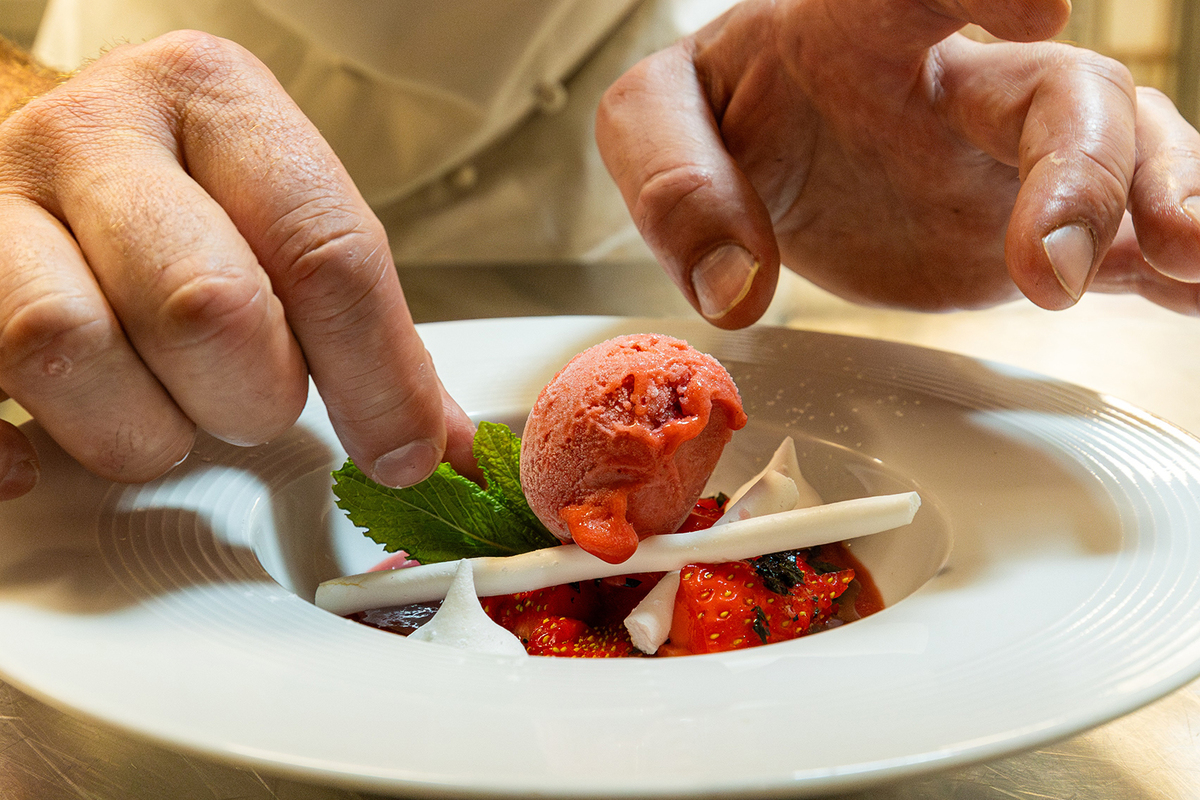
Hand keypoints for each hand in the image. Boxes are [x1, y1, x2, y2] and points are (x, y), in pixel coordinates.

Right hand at [0, 31, 477, 499]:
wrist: (59, 154)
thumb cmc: (190, 196)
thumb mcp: (287, 220)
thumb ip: (370, 330)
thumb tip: (442, 448)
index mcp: (214, 98)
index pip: (324, 251)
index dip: (377, 375)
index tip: (402, 451)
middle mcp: (96, 132)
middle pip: (204, 305)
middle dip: (253, 394)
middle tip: (252, 397)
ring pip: (67, 348)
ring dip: (142, 427)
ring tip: (164, 407)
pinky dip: (13, 450)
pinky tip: (45, 456)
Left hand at [595, 0, 1199, 326]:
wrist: (769, 154)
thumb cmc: (722, 113)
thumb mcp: (658, 122)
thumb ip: (677, 186)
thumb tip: (731, 287)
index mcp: (860, 28)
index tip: (1036, 2)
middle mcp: (959, 80)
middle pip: (1058, 92)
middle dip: (1083, 167)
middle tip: (1056, 265)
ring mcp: (1005, 155)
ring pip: (1120, 154)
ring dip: (1164, 202)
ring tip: (1192, 261)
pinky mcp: (1026, 222)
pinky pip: (1117, 234)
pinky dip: (1166, 261)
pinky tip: (1199, 286)